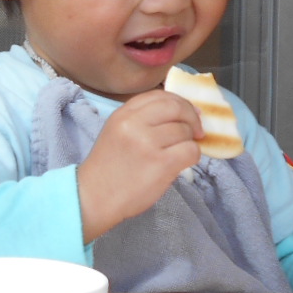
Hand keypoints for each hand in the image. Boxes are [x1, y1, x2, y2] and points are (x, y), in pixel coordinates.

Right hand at [76, 90, 203, 242]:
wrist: (95, 197)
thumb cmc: (109, 167)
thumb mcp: (117, 132)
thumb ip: (142, 119)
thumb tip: (184, 113)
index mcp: (122, 115)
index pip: (159, 95)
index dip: (179, 102)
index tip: (187, 115)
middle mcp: (134, 124)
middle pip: (176, 107)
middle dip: (192, 117)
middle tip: (196, 131)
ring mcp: (147, 143)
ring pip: (185, 131)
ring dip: (189, 141)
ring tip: (178, 152)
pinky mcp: (161, 163)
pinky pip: (191, 150)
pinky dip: (192, 156)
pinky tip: (181, 163)